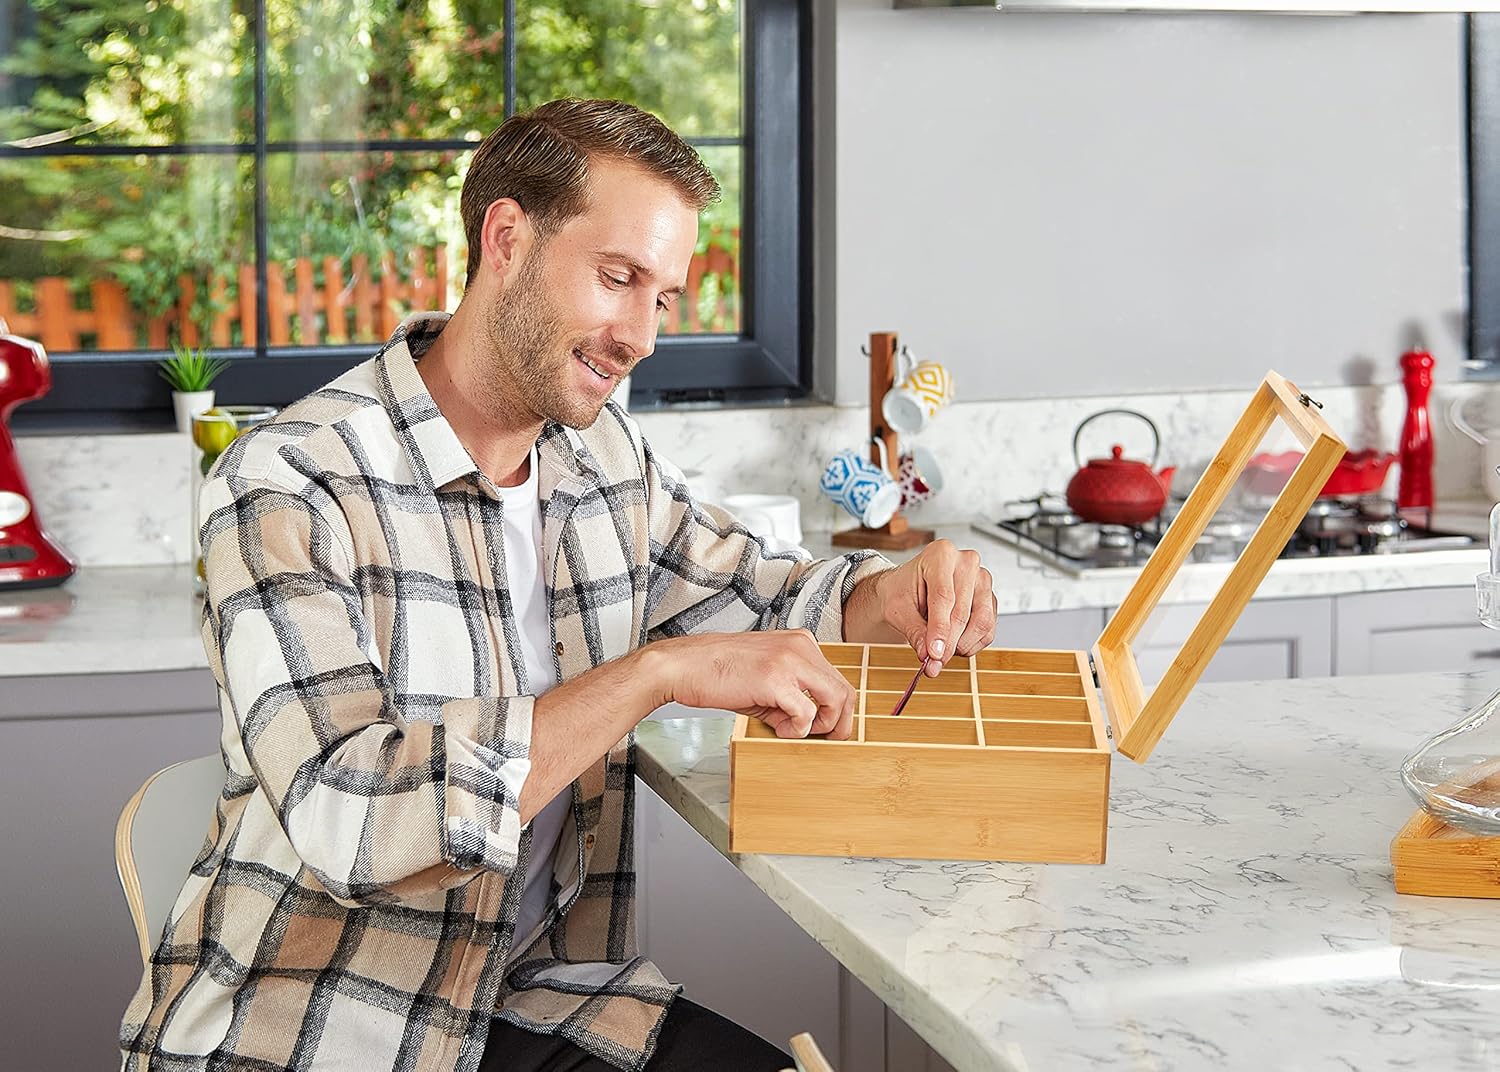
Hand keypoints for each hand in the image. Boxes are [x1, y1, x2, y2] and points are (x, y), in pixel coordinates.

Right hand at [651, 630, 855, 739]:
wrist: (684, 666)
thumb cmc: (717, 672)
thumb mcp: (765, 679)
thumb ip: (791, 695)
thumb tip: (808, 722)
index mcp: (800, 642)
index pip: (837, 678)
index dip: (836, 710)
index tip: (825, 728)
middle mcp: (801, 647)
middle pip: (845, 690)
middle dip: (839, 722)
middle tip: (825, 739)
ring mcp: (790, 661)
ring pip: (836, 699)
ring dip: (822, 725)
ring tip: (793, 731)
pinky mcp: (776, 679)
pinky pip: (807, 713)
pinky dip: (797, 730)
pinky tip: (778, 729)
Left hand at [869, 540, 996, 675]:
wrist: (908, 588)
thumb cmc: (902, 592)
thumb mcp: (898, 610)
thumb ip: (915, 633)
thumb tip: (930, 657)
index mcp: (940, 555)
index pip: (943, 597)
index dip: (940, 629)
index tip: (935, 654)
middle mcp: (966, 563)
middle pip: (961, 612)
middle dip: (947, 644)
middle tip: (934, 663)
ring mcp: (982, 580)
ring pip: (981, 622)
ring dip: (961, 645)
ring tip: (941, 651)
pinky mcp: (990, 598)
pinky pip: (988, 629)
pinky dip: (971, 644)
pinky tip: (953, 644)